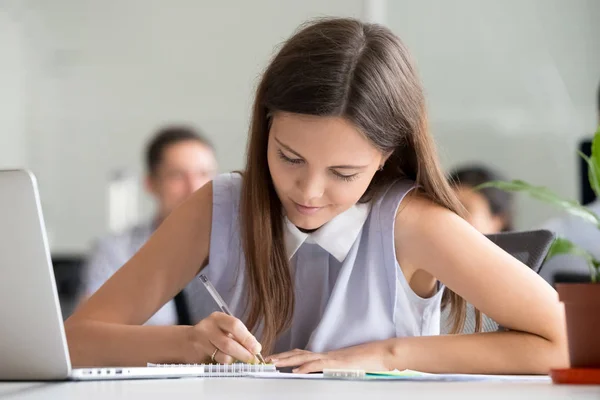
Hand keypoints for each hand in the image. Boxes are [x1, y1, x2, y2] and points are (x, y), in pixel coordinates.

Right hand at [187, 312, 261, 363]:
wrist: (185, 342)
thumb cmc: (211, 335)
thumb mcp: (223, 330)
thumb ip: (239, 337)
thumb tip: (256, 349)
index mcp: (218, 318)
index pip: (235, 326)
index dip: (247, 338)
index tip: (257, 349)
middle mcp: (208, 327)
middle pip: (229, 343)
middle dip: (244, 353)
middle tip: (253, 360)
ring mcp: (201, 341)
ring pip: (223, 355)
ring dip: (235, 360)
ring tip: (241, 361)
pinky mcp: (198, 354)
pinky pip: (216, 362)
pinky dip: (226, 364)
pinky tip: (229, 362)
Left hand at [268, 340, 395, 373]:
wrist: (381, 355)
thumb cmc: (367, 363)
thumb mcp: (345, 369)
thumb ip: (332, 371)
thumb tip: (321, 377)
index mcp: (326, 357)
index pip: (302, 354)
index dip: (288, 356)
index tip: (274, 359)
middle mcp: (325, 355)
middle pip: (298, 354)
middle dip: (281, 357)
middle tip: (266, 360)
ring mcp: (330, 358)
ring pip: (304, 357)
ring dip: (287, 360)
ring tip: (274, 363)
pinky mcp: (336, 364)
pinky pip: (317, 365)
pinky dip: (305, 368)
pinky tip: (295, 372)